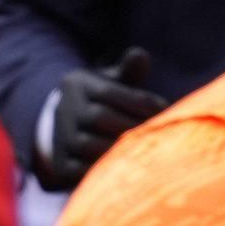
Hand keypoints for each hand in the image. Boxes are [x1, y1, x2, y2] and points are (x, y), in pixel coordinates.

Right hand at [38, 48, 167, 190]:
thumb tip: (140, 55)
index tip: (165, 110)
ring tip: (144, 150)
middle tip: (157, 133)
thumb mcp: (114, 83)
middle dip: (132, 125)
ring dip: (120, 149)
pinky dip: (104, 170)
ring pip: (90, 145)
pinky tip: (126, 168)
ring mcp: (59, 138)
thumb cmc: (105, 103)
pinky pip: (80, 171)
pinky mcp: (60, 166)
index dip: (141, 102)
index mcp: (77, 83)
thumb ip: (129, 72)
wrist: (71, 131)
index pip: (111, 91)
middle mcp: (63, 109)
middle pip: (100, 117)